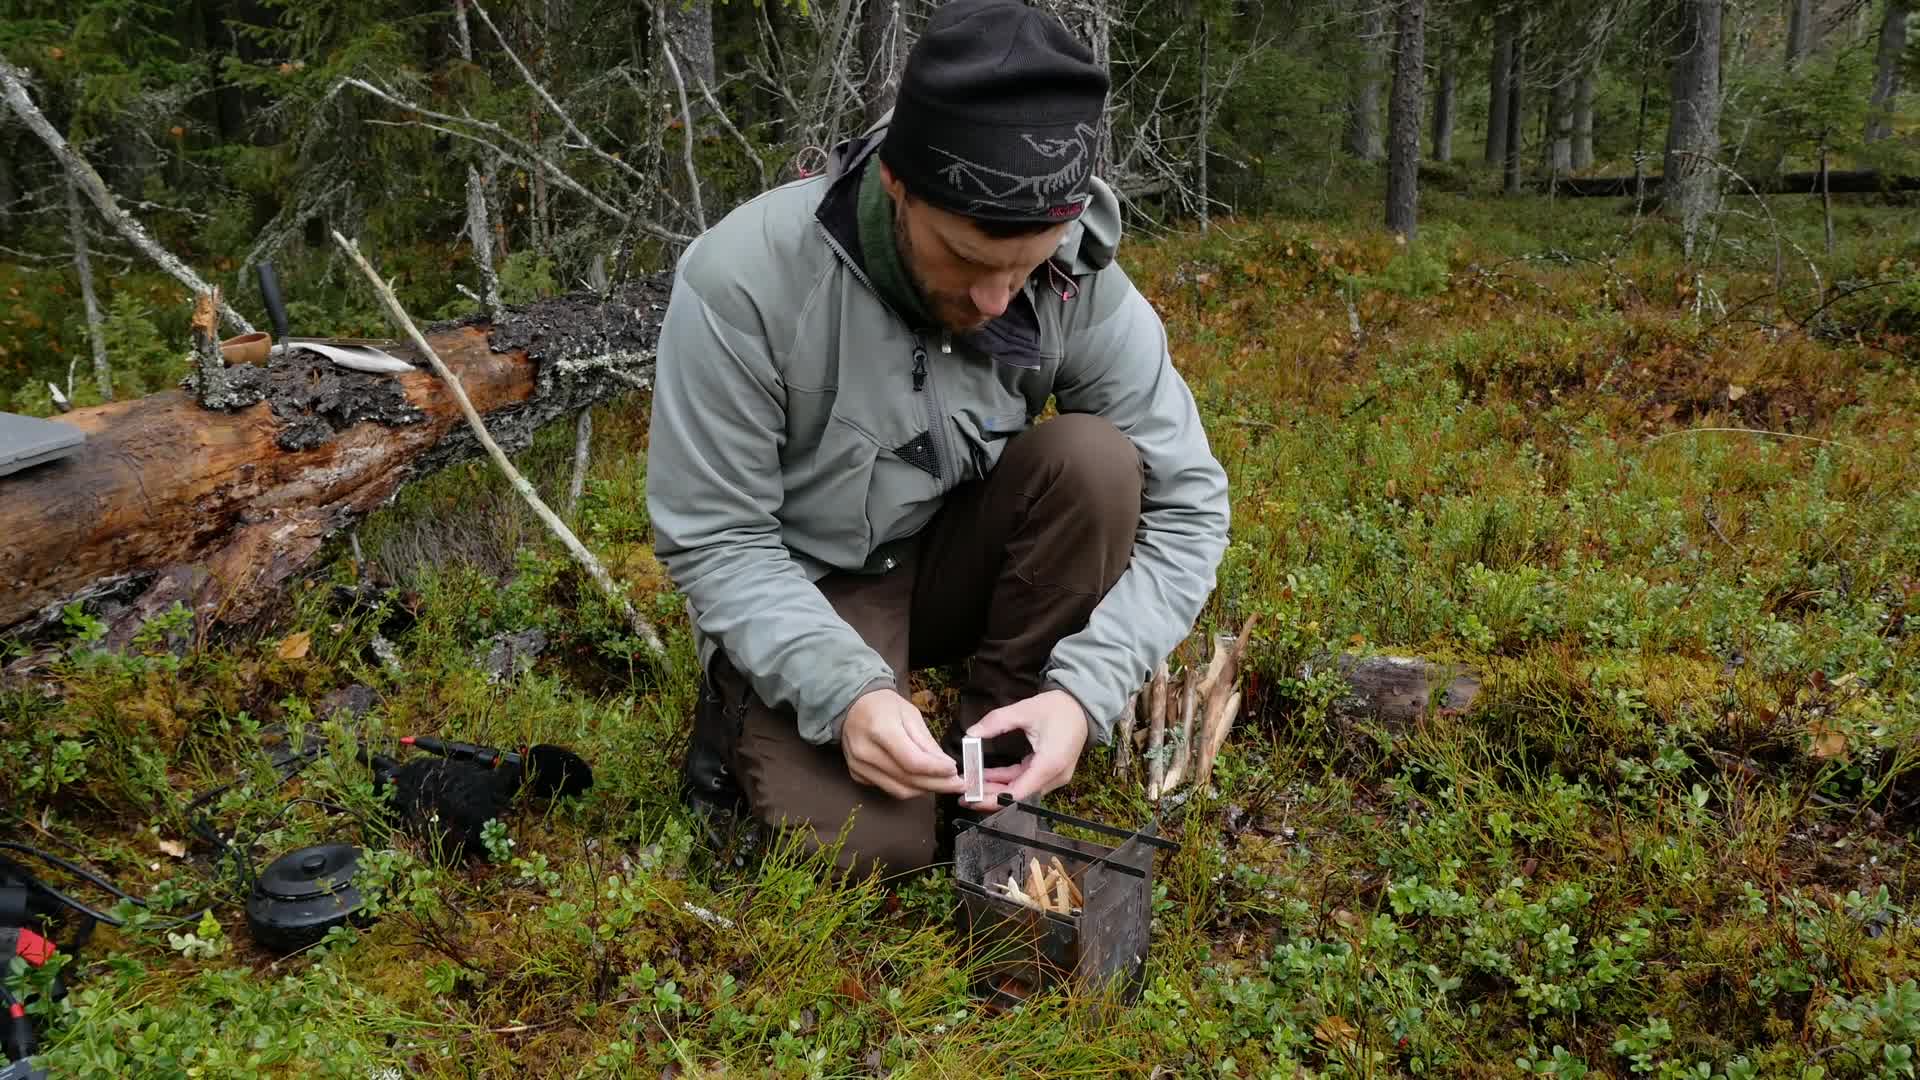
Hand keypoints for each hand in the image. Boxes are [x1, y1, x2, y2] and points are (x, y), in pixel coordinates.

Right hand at [841, 688, 966, 799]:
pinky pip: (888, 788)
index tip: (955, 770)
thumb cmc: (885, 706)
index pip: (912, 762)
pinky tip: (921, 780)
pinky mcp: (857, 775)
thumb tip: (947, 767)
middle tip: (958, 784)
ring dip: (925, 790)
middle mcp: (865, 752)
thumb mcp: (911, 715)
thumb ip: (927, 743)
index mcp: (880, 729)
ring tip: (943, 783)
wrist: (852, 706)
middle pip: (907, 780)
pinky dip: (908, 787)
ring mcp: (858, 767)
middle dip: (937, 784)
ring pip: (899, 790)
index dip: (936, 770)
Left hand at [962, 689, 1088, 809]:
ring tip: (971, 785)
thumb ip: (996, 721)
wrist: (1082, 706)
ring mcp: (1054, 776)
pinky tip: (986, 776)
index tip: (972, 797)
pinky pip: (1026, 781)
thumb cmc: (1058, 707)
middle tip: (964, 795)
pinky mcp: (1051, 772)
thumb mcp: (1025, 710)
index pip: (1018, 793)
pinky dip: (1007, 780)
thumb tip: (970, 733)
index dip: (993, 799)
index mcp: (1050, 764)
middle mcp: (1054, 776)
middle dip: (990, 796)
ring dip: (996, 788)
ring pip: (1021, 790)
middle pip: (1018, 796)